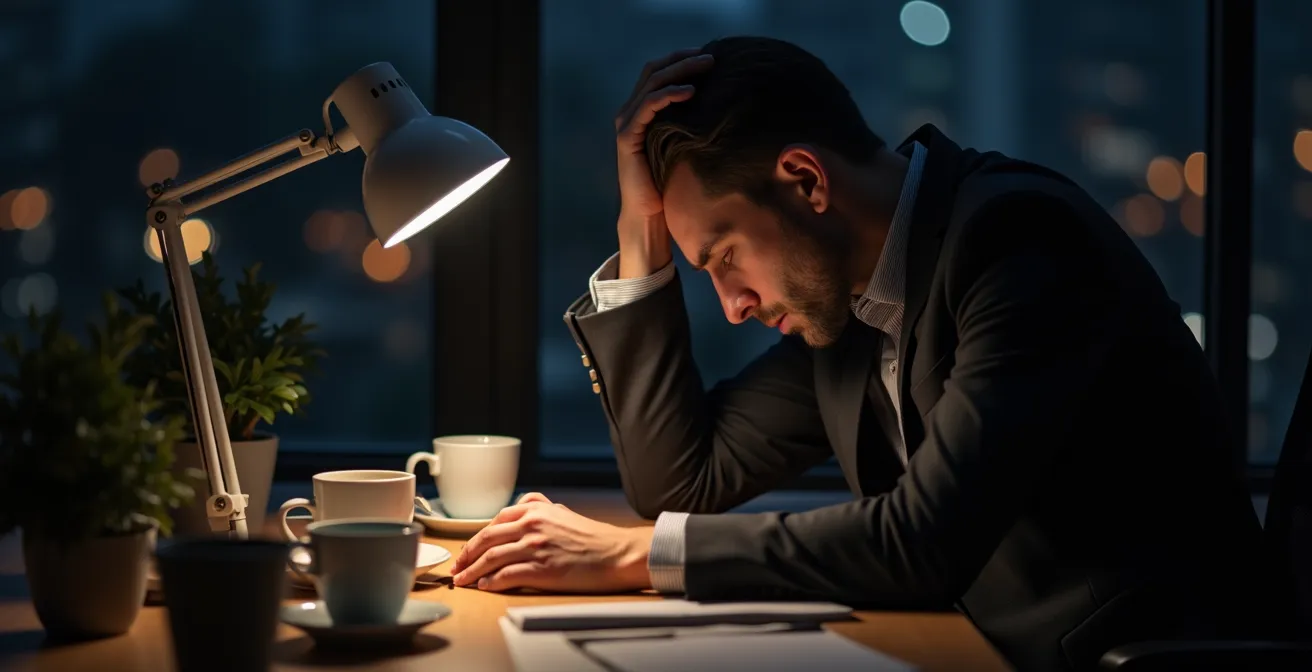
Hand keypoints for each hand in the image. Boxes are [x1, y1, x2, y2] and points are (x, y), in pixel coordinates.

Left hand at [450, 492, 653, 592]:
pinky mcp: (542, 568)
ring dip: (472, 572)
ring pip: (491, 558)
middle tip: (456, 568)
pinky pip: (506, 575)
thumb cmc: (593, 536)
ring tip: (463, 581)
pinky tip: (484, 587)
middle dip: (466, 555)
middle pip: (486, 539)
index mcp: (535, 509)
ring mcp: (535, 546)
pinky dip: (491, 582)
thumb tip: (521, 504)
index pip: (494, 522)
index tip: (466, 550)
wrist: (617, 553)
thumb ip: (539, 505)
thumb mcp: (562, 511)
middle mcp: (532, 524)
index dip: (475, 538)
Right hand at [613, 48, 713, 278]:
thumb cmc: (670, 184)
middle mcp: (630, 112)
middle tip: (711, 56)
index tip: (708, 55)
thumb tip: (724, 110)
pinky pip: (648, 105)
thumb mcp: (684, 147)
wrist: (649, 215)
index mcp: (641, 111)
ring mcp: (627, 122)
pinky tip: (689, 91)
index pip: (658, 73)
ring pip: (653, 83)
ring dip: (680, 71)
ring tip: (705, 66)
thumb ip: (691, 126)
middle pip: (655, 71)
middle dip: (683, 60)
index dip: (681, 59)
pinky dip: (668, 94)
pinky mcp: (627, 136)